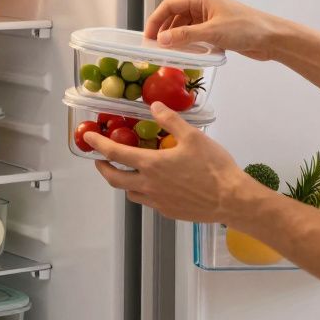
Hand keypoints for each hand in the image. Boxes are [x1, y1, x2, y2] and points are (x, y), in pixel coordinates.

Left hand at [85, 102, 252, 223]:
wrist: (231, 200)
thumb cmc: (213, 167)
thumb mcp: (193, 137)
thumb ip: (171, 121)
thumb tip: (154, 107)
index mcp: (151, 164)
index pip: (116, 153)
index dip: (98, 145)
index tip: (88, 139)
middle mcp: (149, 185)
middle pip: (114, 179)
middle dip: (104, 168)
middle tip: (101, 160)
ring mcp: (157, 202)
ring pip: (130, 192)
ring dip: (124, 181)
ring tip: (129, 172)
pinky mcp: (168, 212)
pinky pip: (148, 202)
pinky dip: (143, 192)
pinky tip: (155, 185)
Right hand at [145, 0, 279, 60]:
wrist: (271, 38)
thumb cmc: (247, 28)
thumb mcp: (213, 32)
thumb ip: (185, 35)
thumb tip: (162, 39)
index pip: (169, 5)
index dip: (156, 20)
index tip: (148, 36)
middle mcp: (204, 6)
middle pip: (175, 16)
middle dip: (164, 31)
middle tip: (156, 47)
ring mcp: (210, 18)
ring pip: (184, 27)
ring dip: (176, 38)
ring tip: (168, 52)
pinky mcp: (216, 30)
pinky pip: (195, 35)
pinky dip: (188, 43)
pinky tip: (185, 53)